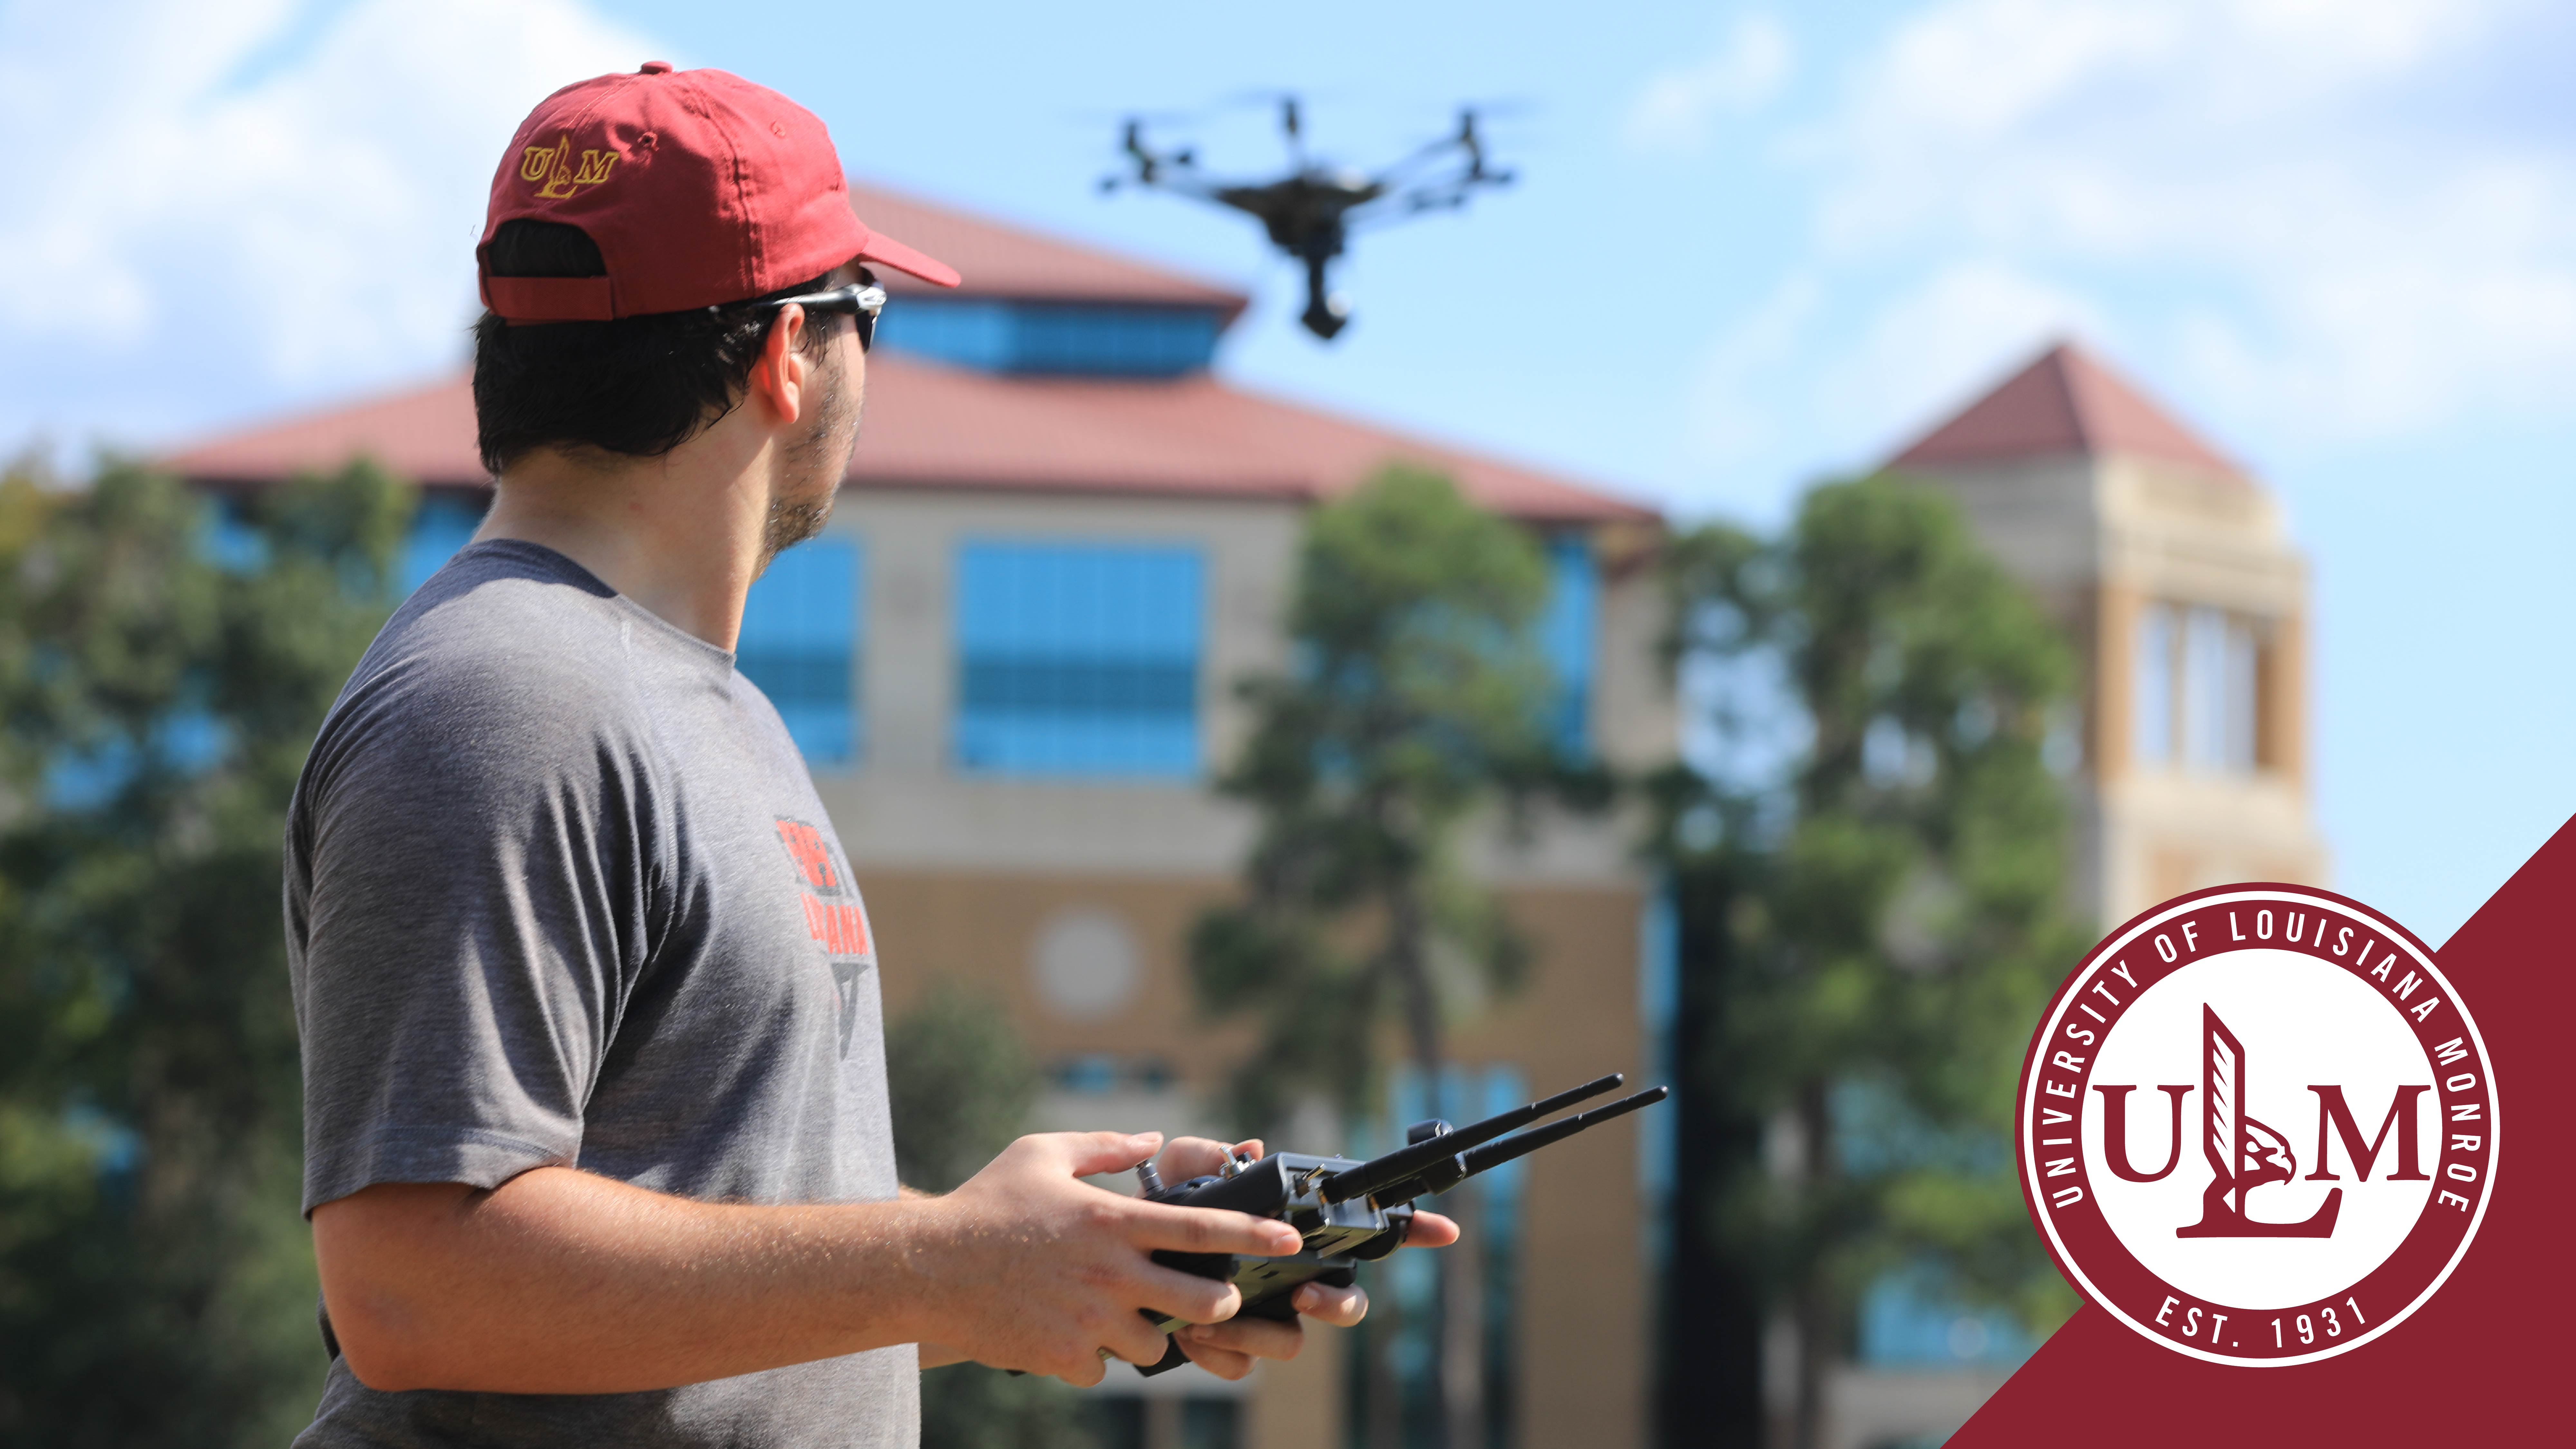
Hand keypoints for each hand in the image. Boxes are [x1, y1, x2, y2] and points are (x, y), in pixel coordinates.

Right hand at [912, 1132, 1302, 1384]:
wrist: (925, 1266)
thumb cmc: (986, 1203)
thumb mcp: (1042, 1152)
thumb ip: (1104, 1146)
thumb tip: (1152, 1138)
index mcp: (1111, 1221)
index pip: (1202, 1230)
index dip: (1254, 1236)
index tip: (1292, 1242)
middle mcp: (1109, 1273)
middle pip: (1199, 1301)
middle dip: (1220, 1304)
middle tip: (1215, 1299)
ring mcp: (1087, 1319)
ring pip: (1154, 1344)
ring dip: (1148, 1333)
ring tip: (1120, 1315)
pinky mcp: (1062, 1355)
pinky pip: (1101, 1368)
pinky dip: (1093, 1357)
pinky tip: (1068, 1333)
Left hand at [1149, 1137, 1458, 1380]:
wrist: (1116, 1262)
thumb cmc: (1158, 1210)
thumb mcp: (1177, 1172)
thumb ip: (1208, 1155)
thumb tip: (1249, 1150)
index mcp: (1296, 1235)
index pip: (1366, 1232)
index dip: (1414, 1230)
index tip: (1446, 1231)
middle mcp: (1293, 1279)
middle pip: (1348, 1305)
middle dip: (1337, 1304)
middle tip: (1301, 1293)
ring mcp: (1267, 1318)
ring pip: (1292, 1343)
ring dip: (1255, 1333)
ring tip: (1209, 1319)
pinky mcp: (1233, 1350)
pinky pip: (1243, 1368)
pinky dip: (1218, 1355)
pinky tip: (1186, 1335)